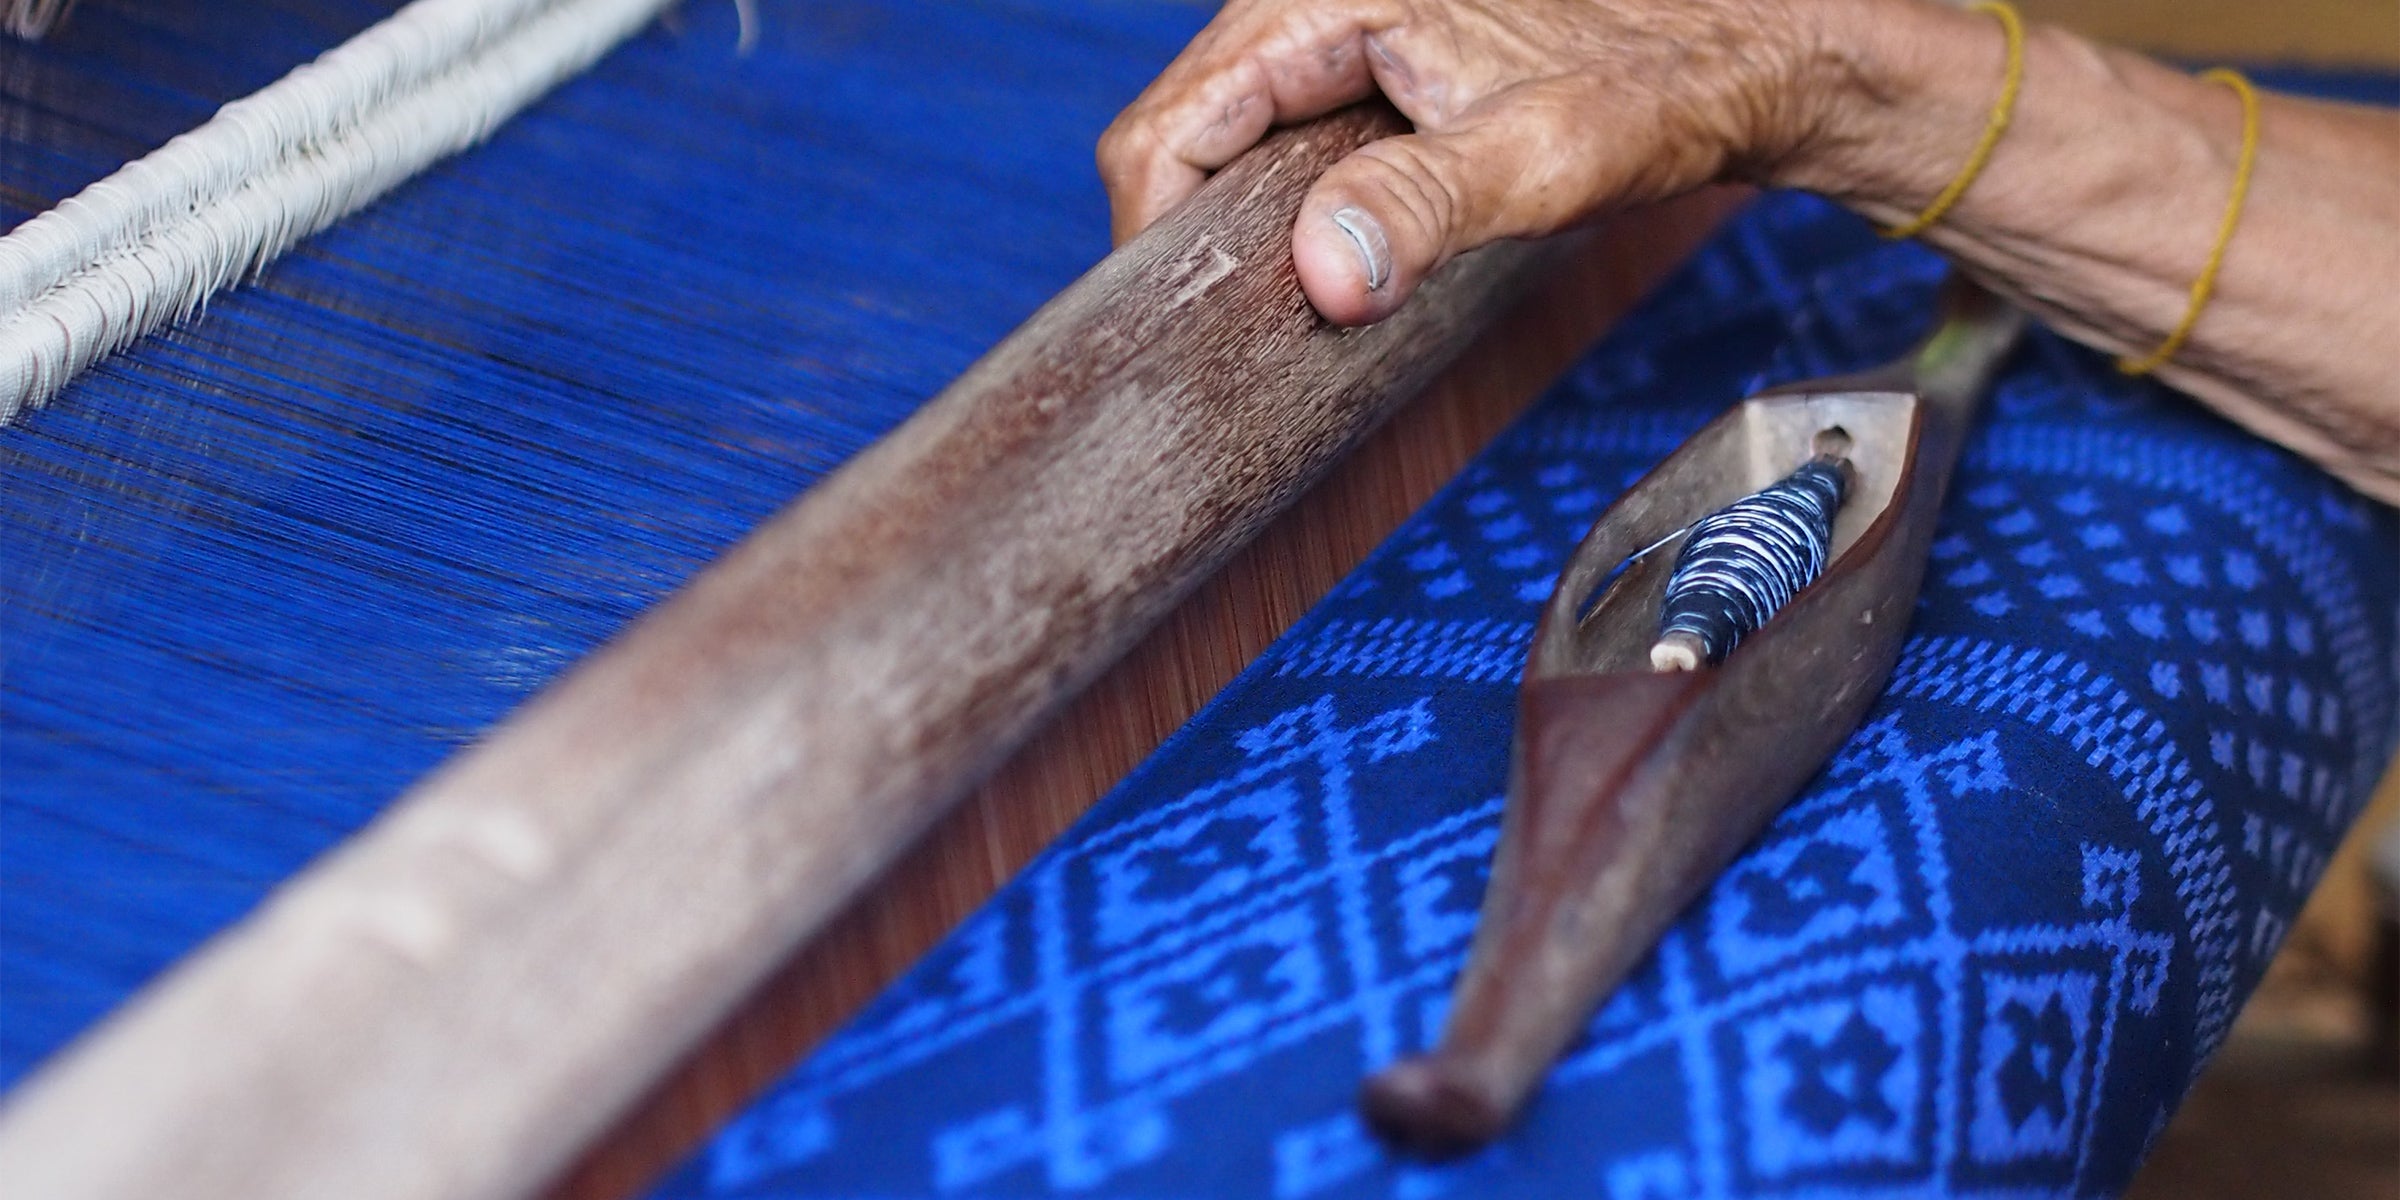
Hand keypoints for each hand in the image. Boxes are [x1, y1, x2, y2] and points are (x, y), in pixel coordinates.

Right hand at [1096, 0, 1847, 324]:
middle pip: (1182, 134)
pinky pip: (1275, 144)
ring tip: (1283, 305)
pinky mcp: (1365, 69)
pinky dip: (1283, 212)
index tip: (1182, 333)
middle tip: (1235, 337)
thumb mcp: (1541, 156)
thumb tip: (1324, 274)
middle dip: (1190, 239)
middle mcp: (1315, 1)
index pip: (1169, 128)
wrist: (1745, 57)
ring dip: (1237, 231)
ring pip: (1224, 143)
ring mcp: (1336, 34)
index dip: (1155, 239)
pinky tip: (1326, 263)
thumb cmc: (1659, 87)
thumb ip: (1421, 207)